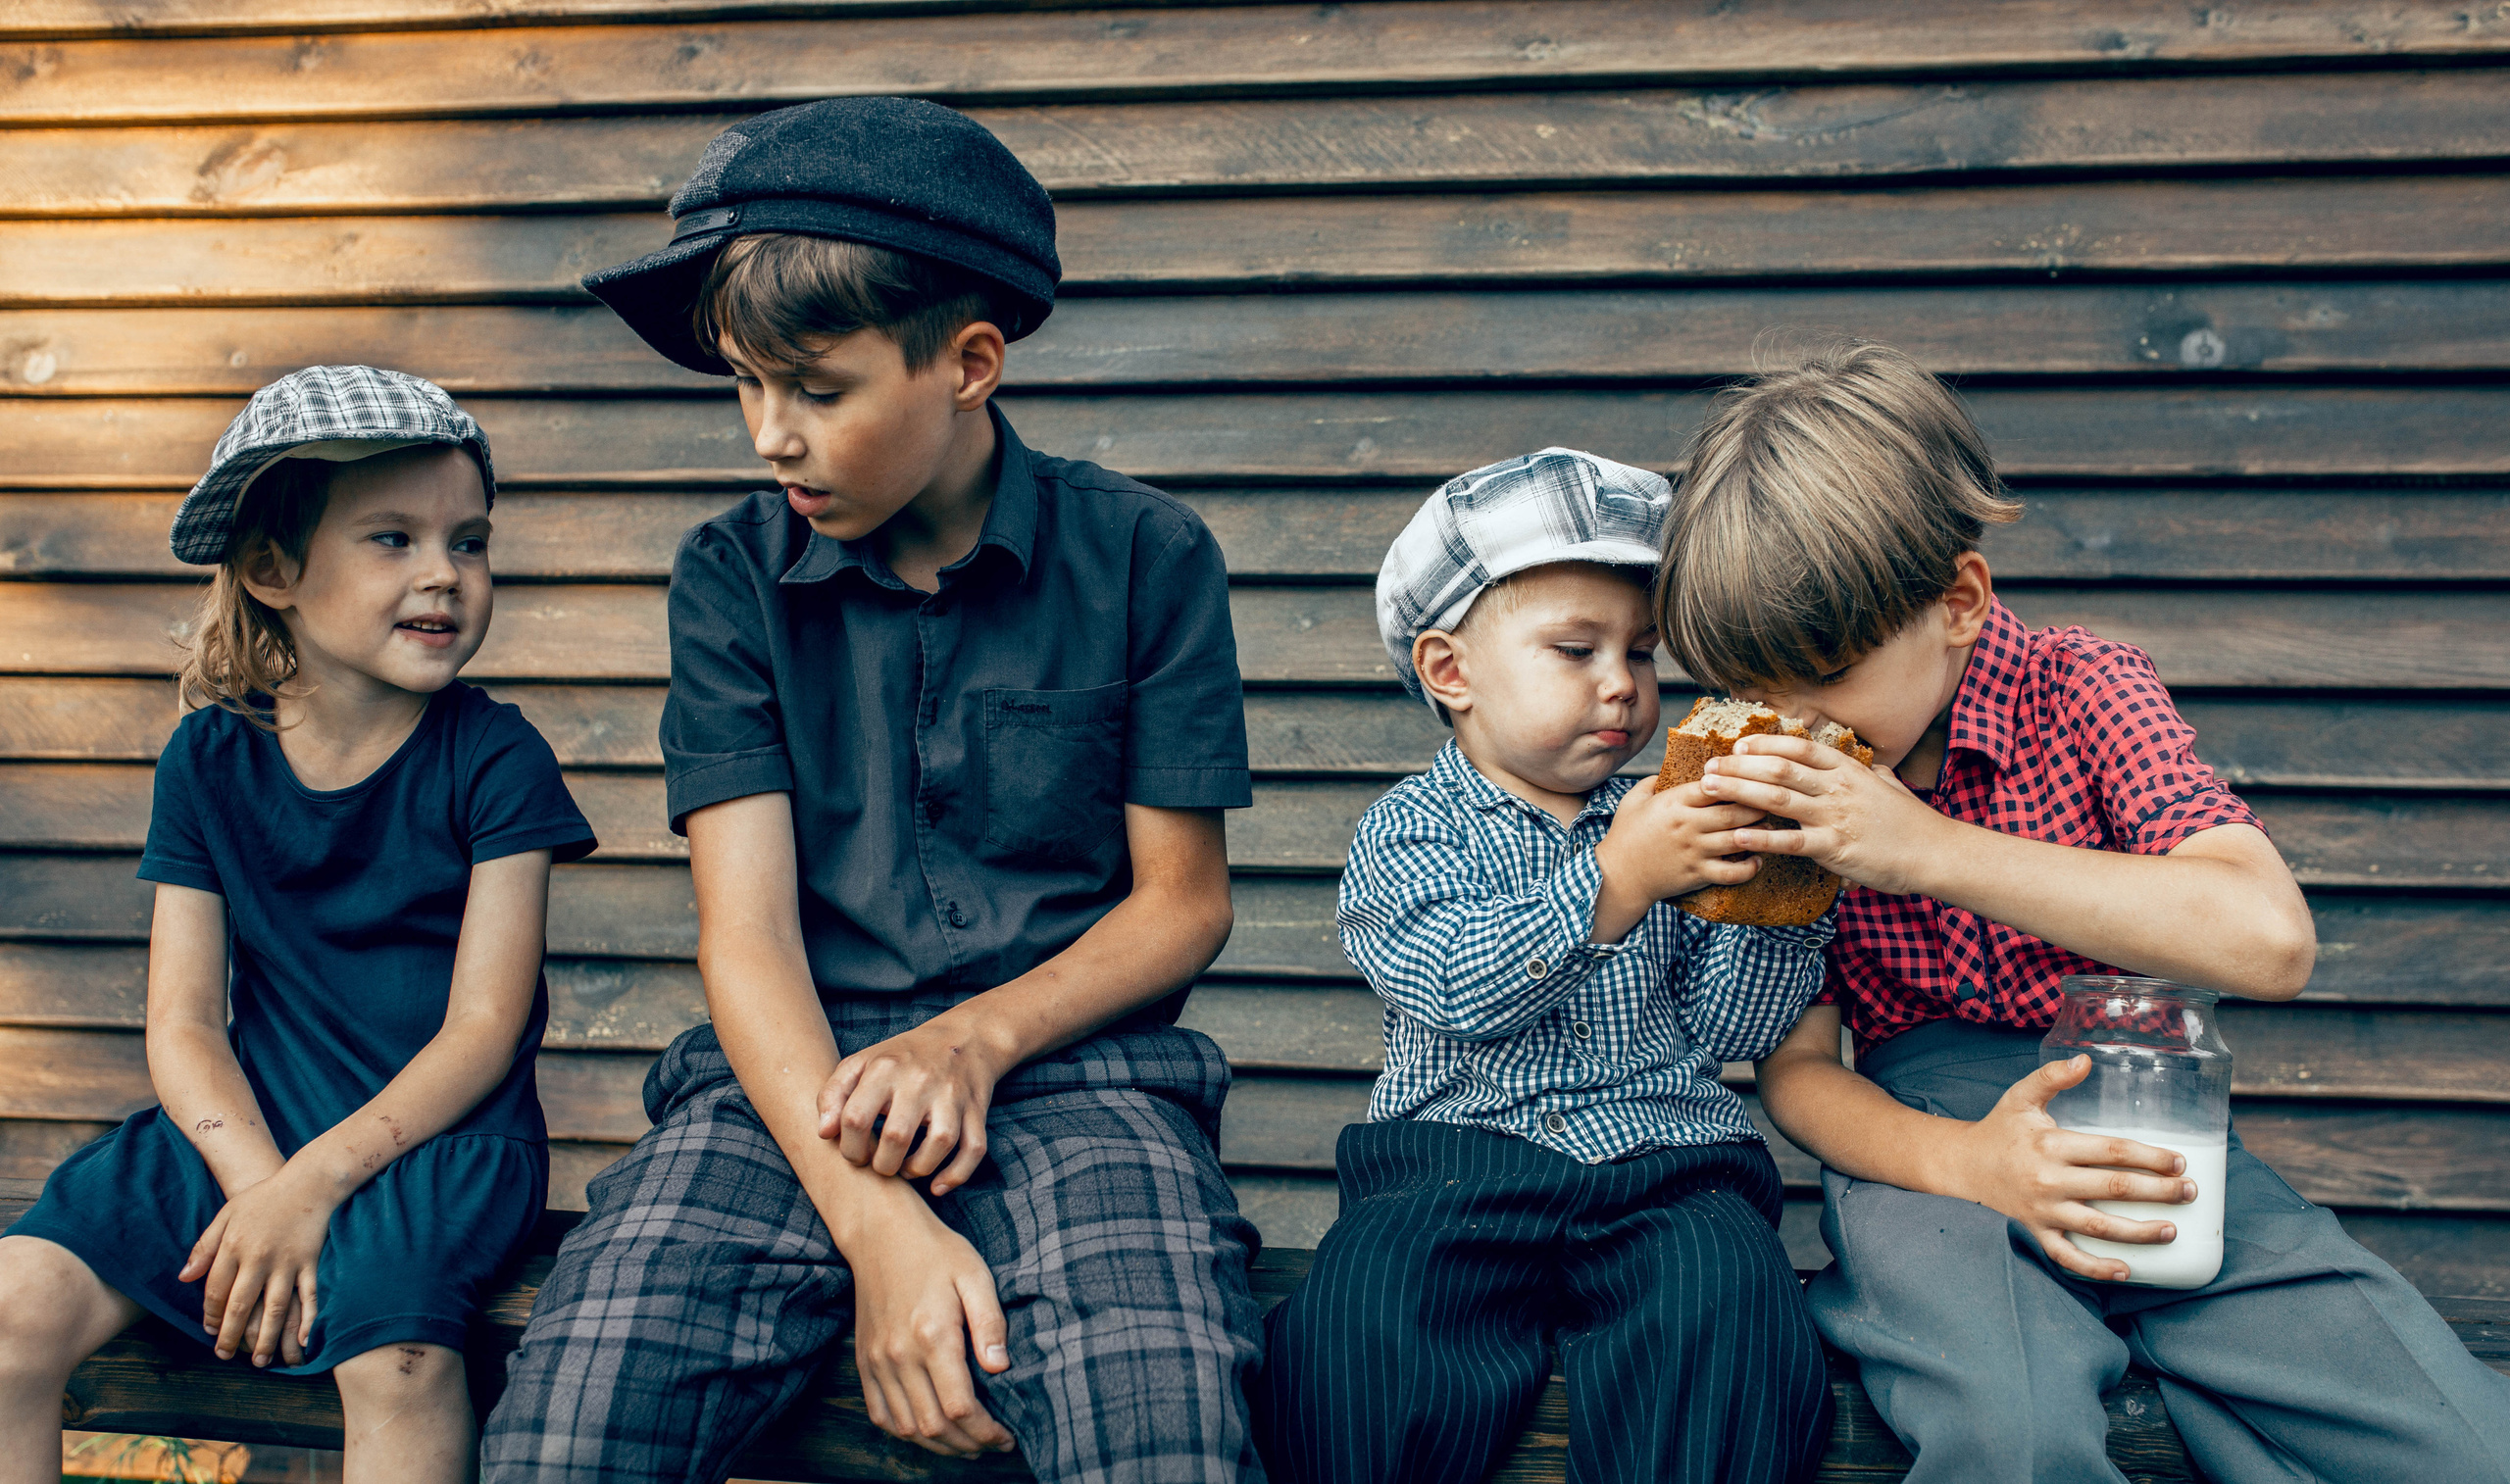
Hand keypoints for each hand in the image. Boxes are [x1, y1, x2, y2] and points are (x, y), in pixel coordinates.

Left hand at [178, 1164, 336, 1365]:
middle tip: (225, 1356)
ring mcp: (287, 1263)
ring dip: (266, 1339)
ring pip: (274, 1309)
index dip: (210, 1315)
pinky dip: (307, 1320)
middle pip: (241, 1306)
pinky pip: (309, 1297)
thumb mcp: (227, 1215)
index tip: (209, 1331)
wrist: (308, 1181)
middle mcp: (259, 1259)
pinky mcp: (310, 1263)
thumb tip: (184, 1278)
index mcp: (234, 1247)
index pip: (216, 1291)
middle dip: (231, 1336)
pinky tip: (302, 1342)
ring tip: (259, 1361)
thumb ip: (205, 1247)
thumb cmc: (263, 1198)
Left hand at [820, 1016, 1007, 1195]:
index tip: (855, 1153)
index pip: (856, 1118)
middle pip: (897, 1136)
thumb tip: (825, 1133)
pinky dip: (956, 1175)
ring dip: (917, 1170)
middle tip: (880, 1165)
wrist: (964, 1038)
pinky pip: (973, 1149)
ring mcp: (952, 1095)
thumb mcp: (862, 1063)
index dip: (849, 1148)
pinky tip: (936, 1186)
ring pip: (939, 1144)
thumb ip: (833, 1094)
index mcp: (886, 1067)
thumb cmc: (903, 1058)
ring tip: (905, 1170)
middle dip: (882, 1165)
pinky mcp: (977, 1110)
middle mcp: (921, 1080)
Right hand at [848, 1204, 1016, 1456]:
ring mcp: (876, 1361)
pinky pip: (880, 1413)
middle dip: (968, 1444)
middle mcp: (899, 1355)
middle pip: (933, 1426)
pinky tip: (928, 1431)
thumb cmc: (935, 1251)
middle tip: (993, 1443)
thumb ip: (990, 1323)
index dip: (986, 1431)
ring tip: (967, 1443)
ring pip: (906, 1427)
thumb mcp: (974, 1275)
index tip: (1006, 1435)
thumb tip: (1000, 1367)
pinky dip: (904, 1431)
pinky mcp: (863, 1360)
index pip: (959, 1408)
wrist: (881, 1233)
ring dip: (939, 1444)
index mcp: (932, 1336)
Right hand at [1587, 776, 1769, 942]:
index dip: (1736, 777)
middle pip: (1735, 811)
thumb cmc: (1625, 835)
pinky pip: (1733, 872)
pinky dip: (1750, 867)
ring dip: (1760, 832)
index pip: (1714, 783)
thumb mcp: (1633, 800)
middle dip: (1758, 804)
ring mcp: (1695, 851)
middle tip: (1772, 800)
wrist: (1618, 876)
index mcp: (1674, 802)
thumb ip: (1653, 781)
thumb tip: (1670, 765)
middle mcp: (1688, 825)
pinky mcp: (1698, 874)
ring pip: (1739, 839)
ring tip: (1770, 826)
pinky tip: (1757, 859)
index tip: (1750, 775)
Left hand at [1700, 734, 1949, 895]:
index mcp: (1847, 770)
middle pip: (1779, 768)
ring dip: (1738, 791)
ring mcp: (1834, 816)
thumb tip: (1869, 765)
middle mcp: (1837, 787)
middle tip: (1709, 767)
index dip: (1765, 744)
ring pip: (1777, 798)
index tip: (1738, 745)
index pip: (1799, 747)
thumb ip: (1872, 773)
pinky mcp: (1834, 848)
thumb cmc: (1912, 822)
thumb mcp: (1890, 785)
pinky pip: (1790, 841)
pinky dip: (1761, 837)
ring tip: (1709, 789)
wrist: (1935, 852)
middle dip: (1738, 766)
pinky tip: (1737, 834)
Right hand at [1940, 1056, 2197, 1281]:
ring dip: (2140, 1232)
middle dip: (2158, 1192)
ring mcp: (2043, 1211)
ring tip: (2172, 1229)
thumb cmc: (1999, 1129)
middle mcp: (2049, 1181)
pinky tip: (2126, 1270)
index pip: (2110, 1151)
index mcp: (2050, 1145)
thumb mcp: (2020, 1096)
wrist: (1963, 1165)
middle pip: (2114, 1189)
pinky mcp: (2037, 1232)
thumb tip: (2086, 1059)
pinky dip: (2096, 1267)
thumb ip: (2052, 1076)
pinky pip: (2068, 1257)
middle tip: (2189, 1191)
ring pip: (2099, 1227)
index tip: (2178, 1161)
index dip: (2148, 1157)